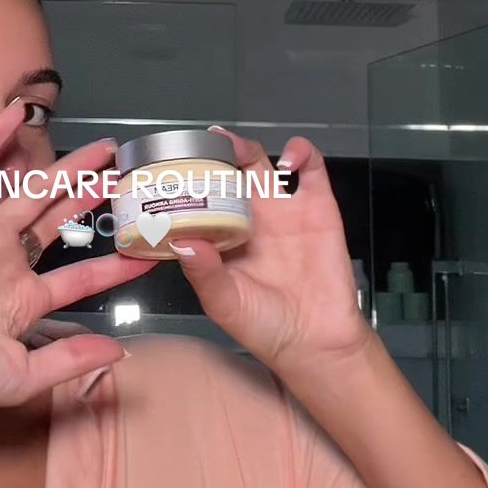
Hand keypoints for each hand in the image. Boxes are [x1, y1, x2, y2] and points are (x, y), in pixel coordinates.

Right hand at [0, 103, 154, 413]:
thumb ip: (71, 359)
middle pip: (59, 223)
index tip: (146, 255)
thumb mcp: (24, 375)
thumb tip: (120, 352)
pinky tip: (14, 112)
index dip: (113, 268)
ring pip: (34, 192)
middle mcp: (7, 264)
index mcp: (21, 302)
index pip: (79, 279)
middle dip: (91, 201)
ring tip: (104, 149)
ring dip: (68, 169)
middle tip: (123, 178)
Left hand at [169, 127, 373, 395]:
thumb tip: (183, 241)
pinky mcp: (318, 207)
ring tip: (234, 148)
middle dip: (212, 153)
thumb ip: (204, 273)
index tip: (169, 165)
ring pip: (261, 162)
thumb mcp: (224, 303)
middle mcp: (248, 216)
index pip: (197, 196)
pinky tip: (291, 158)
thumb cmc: (263, 326)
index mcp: (220, 235)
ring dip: (247, 147)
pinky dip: (302, 153)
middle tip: (201, 145)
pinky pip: (312, 169)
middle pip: (226, 170)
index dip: (184, 179)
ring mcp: (282, 208)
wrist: (315, 342)